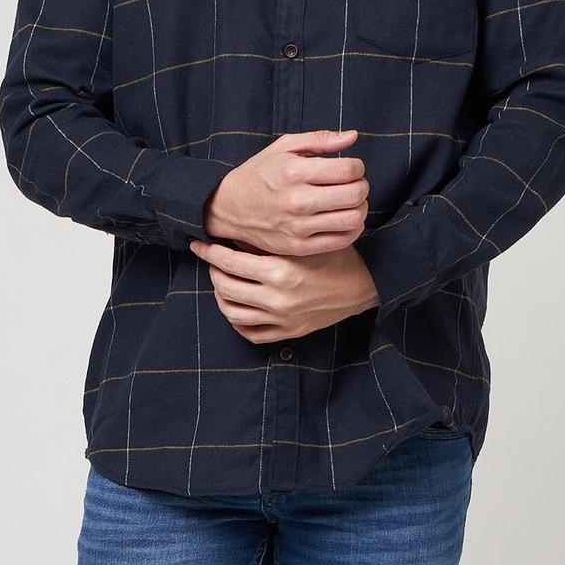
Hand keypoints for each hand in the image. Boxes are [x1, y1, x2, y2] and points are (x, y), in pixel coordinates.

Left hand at [188, 239, 379, 342]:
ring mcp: (283, 319)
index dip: (210, 251)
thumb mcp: (304, 241)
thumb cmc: (335, 255)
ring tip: (222, 281)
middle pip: (225, 287)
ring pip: (233, 312)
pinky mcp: (289, 332)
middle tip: (212, 259)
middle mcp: (278, 298)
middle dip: (213, 270)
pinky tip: (237, 306)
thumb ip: (270, 239)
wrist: (365, 285)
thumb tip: (234, 231)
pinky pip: (251, 333)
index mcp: (281, 271)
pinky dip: (237, 321)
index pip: (230, 262)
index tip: (199, 243)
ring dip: (220, 295)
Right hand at [204, 128, 368, 255]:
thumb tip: (353, 136)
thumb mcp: (284, 146)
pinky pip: (342, 240)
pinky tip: (344, 218)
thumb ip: (320, 139)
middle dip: (362, 186)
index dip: (358, 167)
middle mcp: (297, 201)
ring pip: (353, 219)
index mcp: (294, 172)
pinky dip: (353, 229)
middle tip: (355, 184)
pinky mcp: (299, 247)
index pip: (348, 170)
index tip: (352, 168)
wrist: (229, 207)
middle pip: (355, 195)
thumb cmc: (260, 173)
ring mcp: (298, 227)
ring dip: (361, 208)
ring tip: (351, 202)